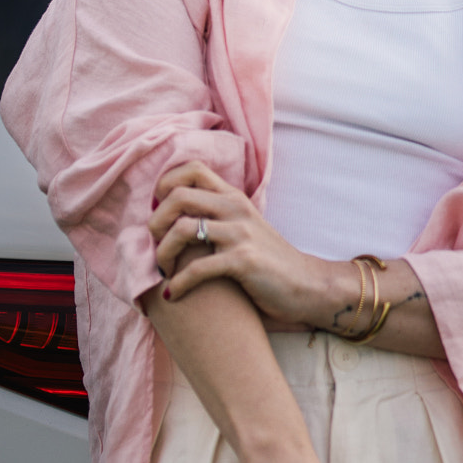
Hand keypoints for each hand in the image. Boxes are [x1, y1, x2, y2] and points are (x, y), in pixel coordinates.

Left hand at [150, 161, 334, 324]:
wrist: (307, 285)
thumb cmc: (269, 261)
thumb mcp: (244, 228)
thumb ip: (218, 217)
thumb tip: (176, 219)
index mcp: (234, 198)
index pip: (191, 168)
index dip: (165, 184)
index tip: (159, 211)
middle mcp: (236, 209)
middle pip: (178, 195)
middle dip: (155, 221)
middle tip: (155, 243)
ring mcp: (240, 233)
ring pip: (183, 228)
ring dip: (162, 252)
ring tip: (163, 269)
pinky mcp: (244, 261)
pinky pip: (197, 268)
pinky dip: (178, 283)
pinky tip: (173, 294)